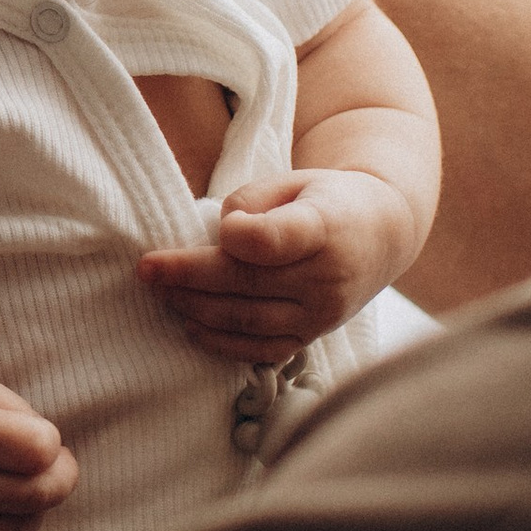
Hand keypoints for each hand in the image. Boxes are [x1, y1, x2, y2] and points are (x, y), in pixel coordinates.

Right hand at [0, 369, 77, 530]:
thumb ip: (24, 418)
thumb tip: (58, 461)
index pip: (41, 450)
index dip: (52, 443)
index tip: (40, 437)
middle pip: (39, 494)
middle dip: (61, 480)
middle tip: (57, 467)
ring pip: (21, 528)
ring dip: (35, 508)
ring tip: (21, 486)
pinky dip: (8, 530)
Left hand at [139, 166, 416, 364]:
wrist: (383, 234)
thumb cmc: (326, 200)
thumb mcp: (296, 180)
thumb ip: (253, 201)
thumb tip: (220, 237)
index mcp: (324, 225)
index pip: (276, 239)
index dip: (238, 236)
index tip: (217, 228)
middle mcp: (326, 277)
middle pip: (248, 282)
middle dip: (188, 277)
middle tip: (147, 270)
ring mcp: (322, 314)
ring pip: (249, 319)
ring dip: (196, 308)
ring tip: (161, 292)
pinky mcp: (313, 337)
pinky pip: (262, 350)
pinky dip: (222, 343)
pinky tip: (191, 325)